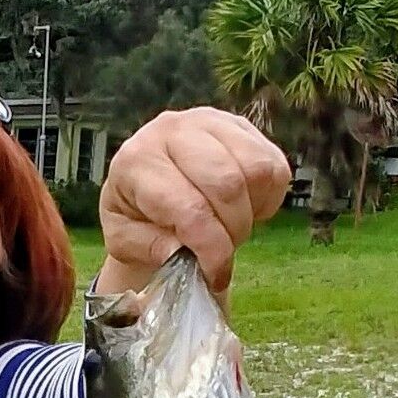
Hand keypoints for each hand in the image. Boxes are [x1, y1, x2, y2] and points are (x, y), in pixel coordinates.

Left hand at [98, 107, 290, 293]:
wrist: (141, 184)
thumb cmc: (133, 215)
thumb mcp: (124, 240)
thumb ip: (149, 248)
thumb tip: (181, 254)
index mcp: (138, 161)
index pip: (191, 209)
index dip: (212, 250)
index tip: (216, 276)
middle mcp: (173, 130)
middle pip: (229, 184)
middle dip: (233, 231)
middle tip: (223, 253)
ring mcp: (210, 121)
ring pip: (257, 170)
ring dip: (251, 213)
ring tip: (229, 228)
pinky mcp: (239, 125)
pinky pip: (273, 165)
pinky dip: (267, 198)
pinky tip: (243, 208)